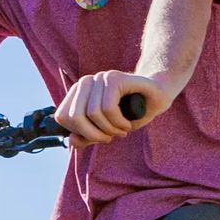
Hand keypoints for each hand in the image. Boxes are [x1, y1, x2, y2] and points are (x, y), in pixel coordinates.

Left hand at [54, 71, 171, 145]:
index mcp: (77, 93)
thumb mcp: (104, 129)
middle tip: (110, 137)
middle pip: (75, 117)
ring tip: (121, 130)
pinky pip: (108, 107)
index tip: (98, 136)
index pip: (62, 117)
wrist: (157, 97)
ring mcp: (99, 77)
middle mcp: (85, 82)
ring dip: (110, 129)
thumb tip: (71, 141)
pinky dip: (118, 122)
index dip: (79, 133)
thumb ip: (86, 136)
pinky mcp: (114, 78)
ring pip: (93, 113)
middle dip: (94, 134)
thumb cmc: (130, 112)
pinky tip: (126, 124)